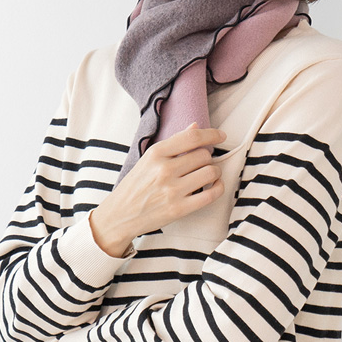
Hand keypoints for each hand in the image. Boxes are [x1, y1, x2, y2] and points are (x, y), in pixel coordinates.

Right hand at [90, 122, 225, 255]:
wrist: (120, 215)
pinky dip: (218, 187)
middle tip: (202, 163)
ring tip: (208, 174)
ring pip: (210, 172)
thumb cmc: (136, 184)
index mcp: (156, 153)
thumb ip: (173, 142)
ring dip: (214, 172)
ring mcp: (172, 190)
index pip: (192, 137)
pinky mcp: (179, 209)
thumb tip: (195, 126)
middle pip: (204, 155)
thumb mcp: (148, 158)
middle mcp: (164, 170)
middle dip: (208, 157)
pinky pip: (211, 194)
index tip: (221, 136)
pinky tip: (215, 185)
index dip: (211, 134)